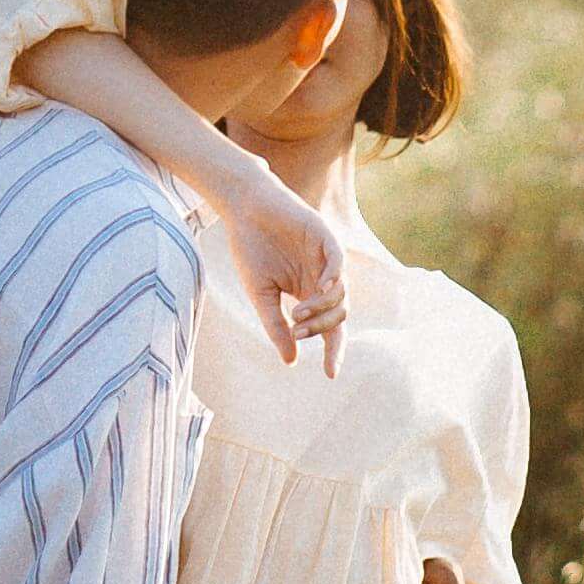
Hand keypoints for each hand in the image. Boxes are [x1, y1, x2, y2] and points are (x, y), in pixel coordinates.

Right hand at [221, 161, 348, 374]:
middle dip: (321, 330)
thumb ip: (276, 326)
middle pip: (339, 316)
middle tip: (297, 331)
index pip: (330, 328)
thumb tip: (291, 362)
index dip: (332, 351)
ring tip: (297, 313)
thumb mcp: (261, 295)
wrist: (243, 208)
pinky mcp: (325, 236)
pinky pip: (338, 262)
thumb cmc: (250, 249)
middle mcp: (323, 279)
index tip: (330, 375)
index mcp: (310, 295)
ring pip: (340, 294)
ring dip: (321, 309)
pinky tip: (320, 288)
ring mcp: (327, 258)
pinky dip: (334, 277)